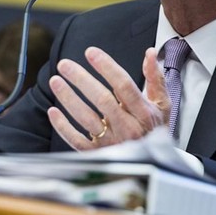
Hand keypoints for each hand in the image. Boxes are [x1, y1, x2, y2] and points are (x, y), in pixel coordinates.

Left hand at [47, 46, 169, 149]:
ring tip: (56, 81)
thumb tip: (149, 53)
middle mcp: (128, 127)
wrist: (154, 161)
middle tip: (64, 64)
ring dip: (68, 98)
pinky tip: (53, 111)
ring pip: (87, 119)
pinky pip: (77, 140)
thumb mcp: (162, 104)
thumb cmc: (154, 129)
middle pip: (102, 100)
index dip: (106, 67)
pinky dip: (63, 126)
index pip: (124, 86)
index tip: (91, 53)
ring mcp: (112, 142)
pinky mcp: (98, 153)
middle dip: (81, 80)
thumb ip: (155, 78)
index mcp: (144, 113)